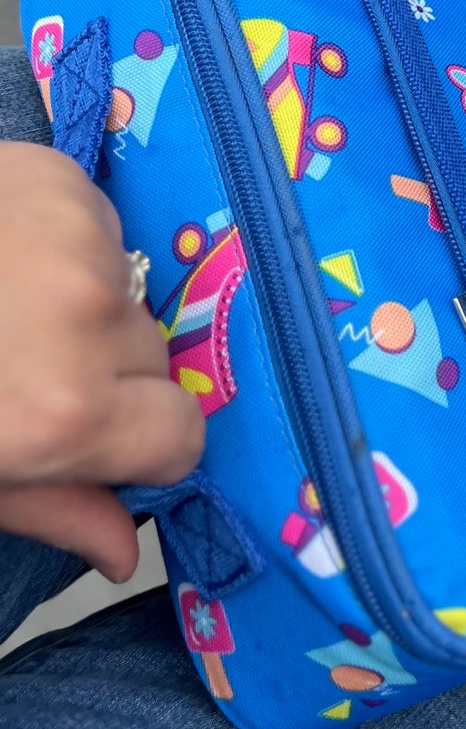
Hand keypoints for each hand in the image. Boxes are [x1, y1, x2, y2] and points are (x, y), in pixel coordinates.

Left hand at [0, 143, 204, 580]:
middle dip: (104, 369)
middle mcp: (92, 320)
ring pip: (125, 288)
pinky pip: (99, 224)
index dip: (141, 442)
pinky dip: (62, 240)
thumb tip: (124, 550)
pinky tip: (1, 252)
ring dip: (81, 300)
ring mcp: (80, 239)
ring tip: (2, 302)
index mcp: (66, 412)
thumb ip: (51, 508)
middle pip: (150, 359)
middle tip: (21, 367)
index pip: (183, 433)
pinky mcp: (59, 178)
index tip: (98, 439)